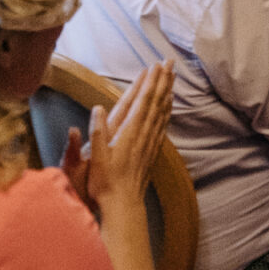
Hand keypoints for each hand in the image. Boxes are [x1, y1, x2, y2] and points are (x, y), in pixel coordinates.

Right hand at [84, 63, 173, 222]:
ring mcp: (149, 143)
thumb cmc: (105, 183)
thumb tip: (97, 108)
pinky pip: (161, 126)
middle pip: (155, 103)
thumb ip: (97, 133)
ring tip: (172, 77)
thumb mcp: (95, 159)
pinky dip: (166, 112)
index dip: (149, 83)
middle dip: (162, 81)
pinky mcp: (151, 151)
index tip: (155, 66)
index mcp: (128, 133)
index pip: (142, 102)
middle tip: (170, 62)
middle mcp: (142, 135)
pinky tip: (169, 107)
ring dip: (166, 92)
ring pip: (161, 112)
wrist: (123, 206)